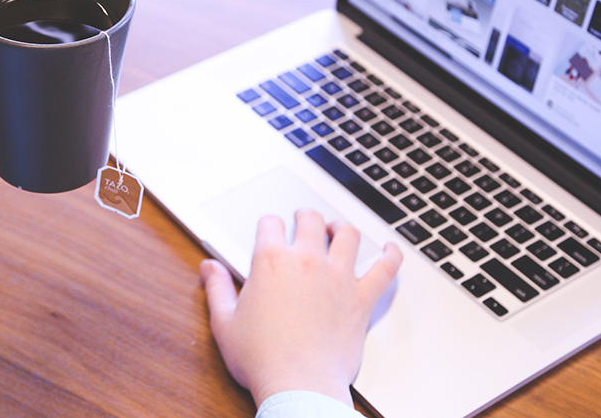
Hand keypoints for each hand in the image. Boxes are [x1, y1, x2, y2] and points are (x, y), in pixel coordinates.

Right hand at [199, 210, 401, 407]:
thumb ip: (217, 288)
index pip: (270, 224)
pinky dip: (392, 255)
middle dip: (305, 216)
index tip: (269, 230)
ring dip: (342, 227)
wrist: (299, 385)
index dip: (268, 224)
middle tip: (303, 219)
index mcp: (271, 262)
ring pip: (348, 235)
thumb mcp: (225, 323)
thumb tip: (208, 267)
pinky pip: (385, 269)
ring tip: (338, 229)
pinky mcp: (361, 298)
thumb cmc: (261, 359)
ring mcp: (338, 277)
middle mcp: (307, 261)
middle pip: (310, 220)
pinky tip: (392, 249)